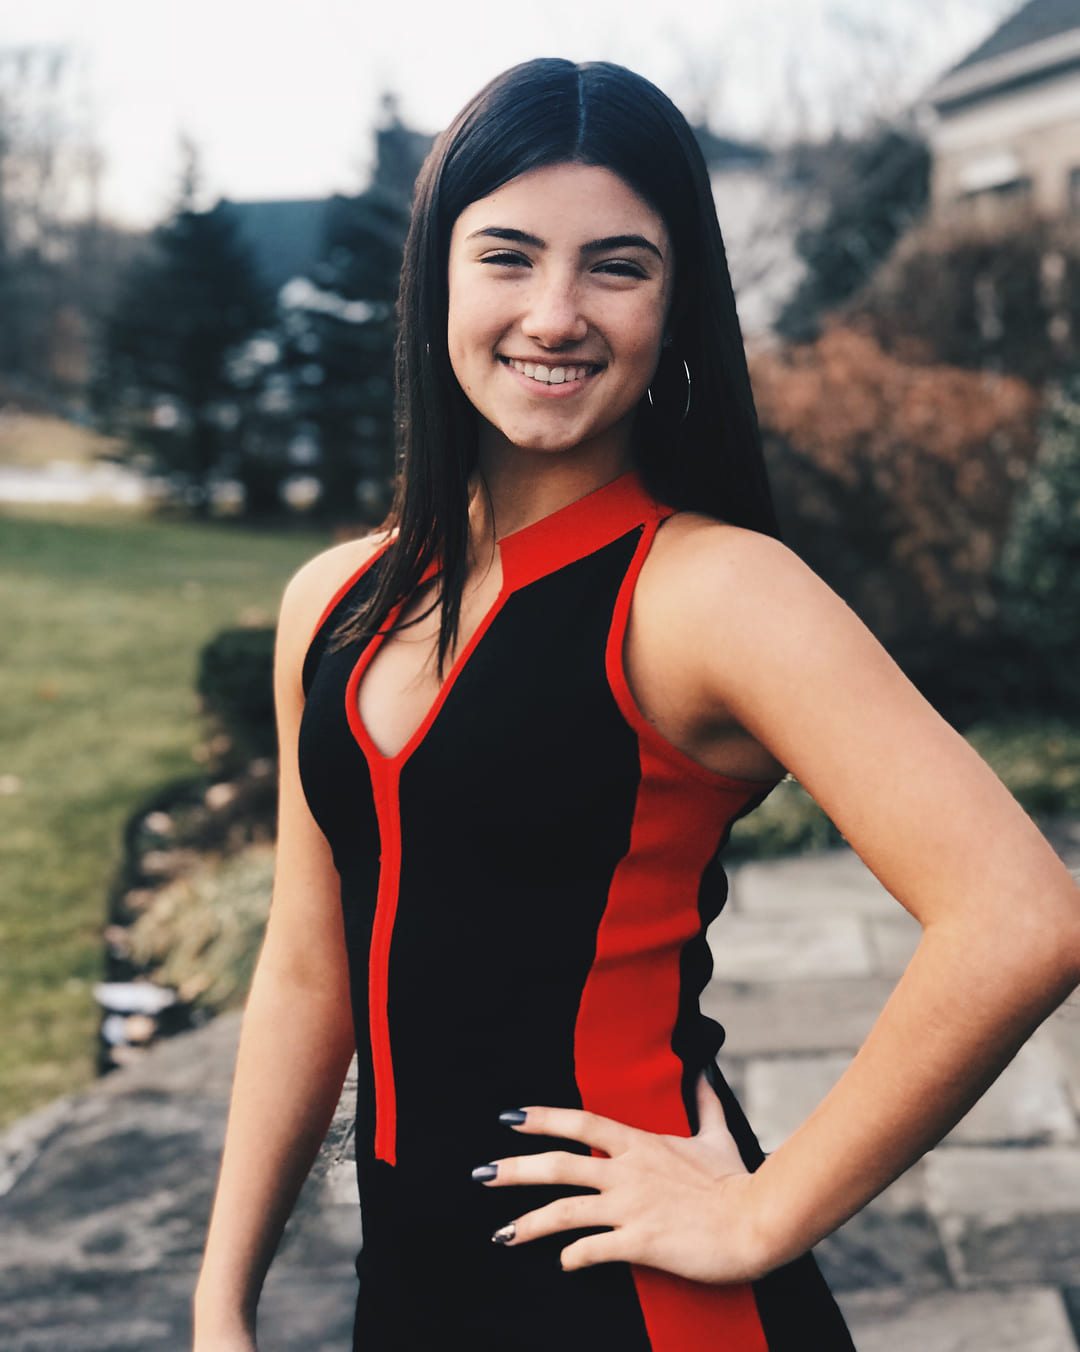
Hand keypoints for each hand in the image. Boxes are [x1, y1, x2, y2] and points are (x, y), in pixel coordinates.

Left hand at [473, 1072, 768, 1282]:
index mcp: (639, 1144)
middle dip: (514, 1170)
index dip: (541, 1118)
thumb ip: (704, 1103)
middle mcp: (627, 1172)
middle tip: (481, 1175)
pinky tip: (563, 1264)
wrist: (756, 1221)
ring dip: (527, 1223)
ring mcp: (631, 1207)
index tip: (508, 1118)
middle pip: (558, 1166)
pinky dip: (573, 1258)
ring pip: (564, 1213)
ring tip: (500, 1234)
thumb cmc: (737, 1181)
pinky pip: (593, 1250)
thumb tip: (705, 1070)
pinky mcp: (640, 1243)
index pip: (580, 1123)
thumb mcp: (717, 1136)